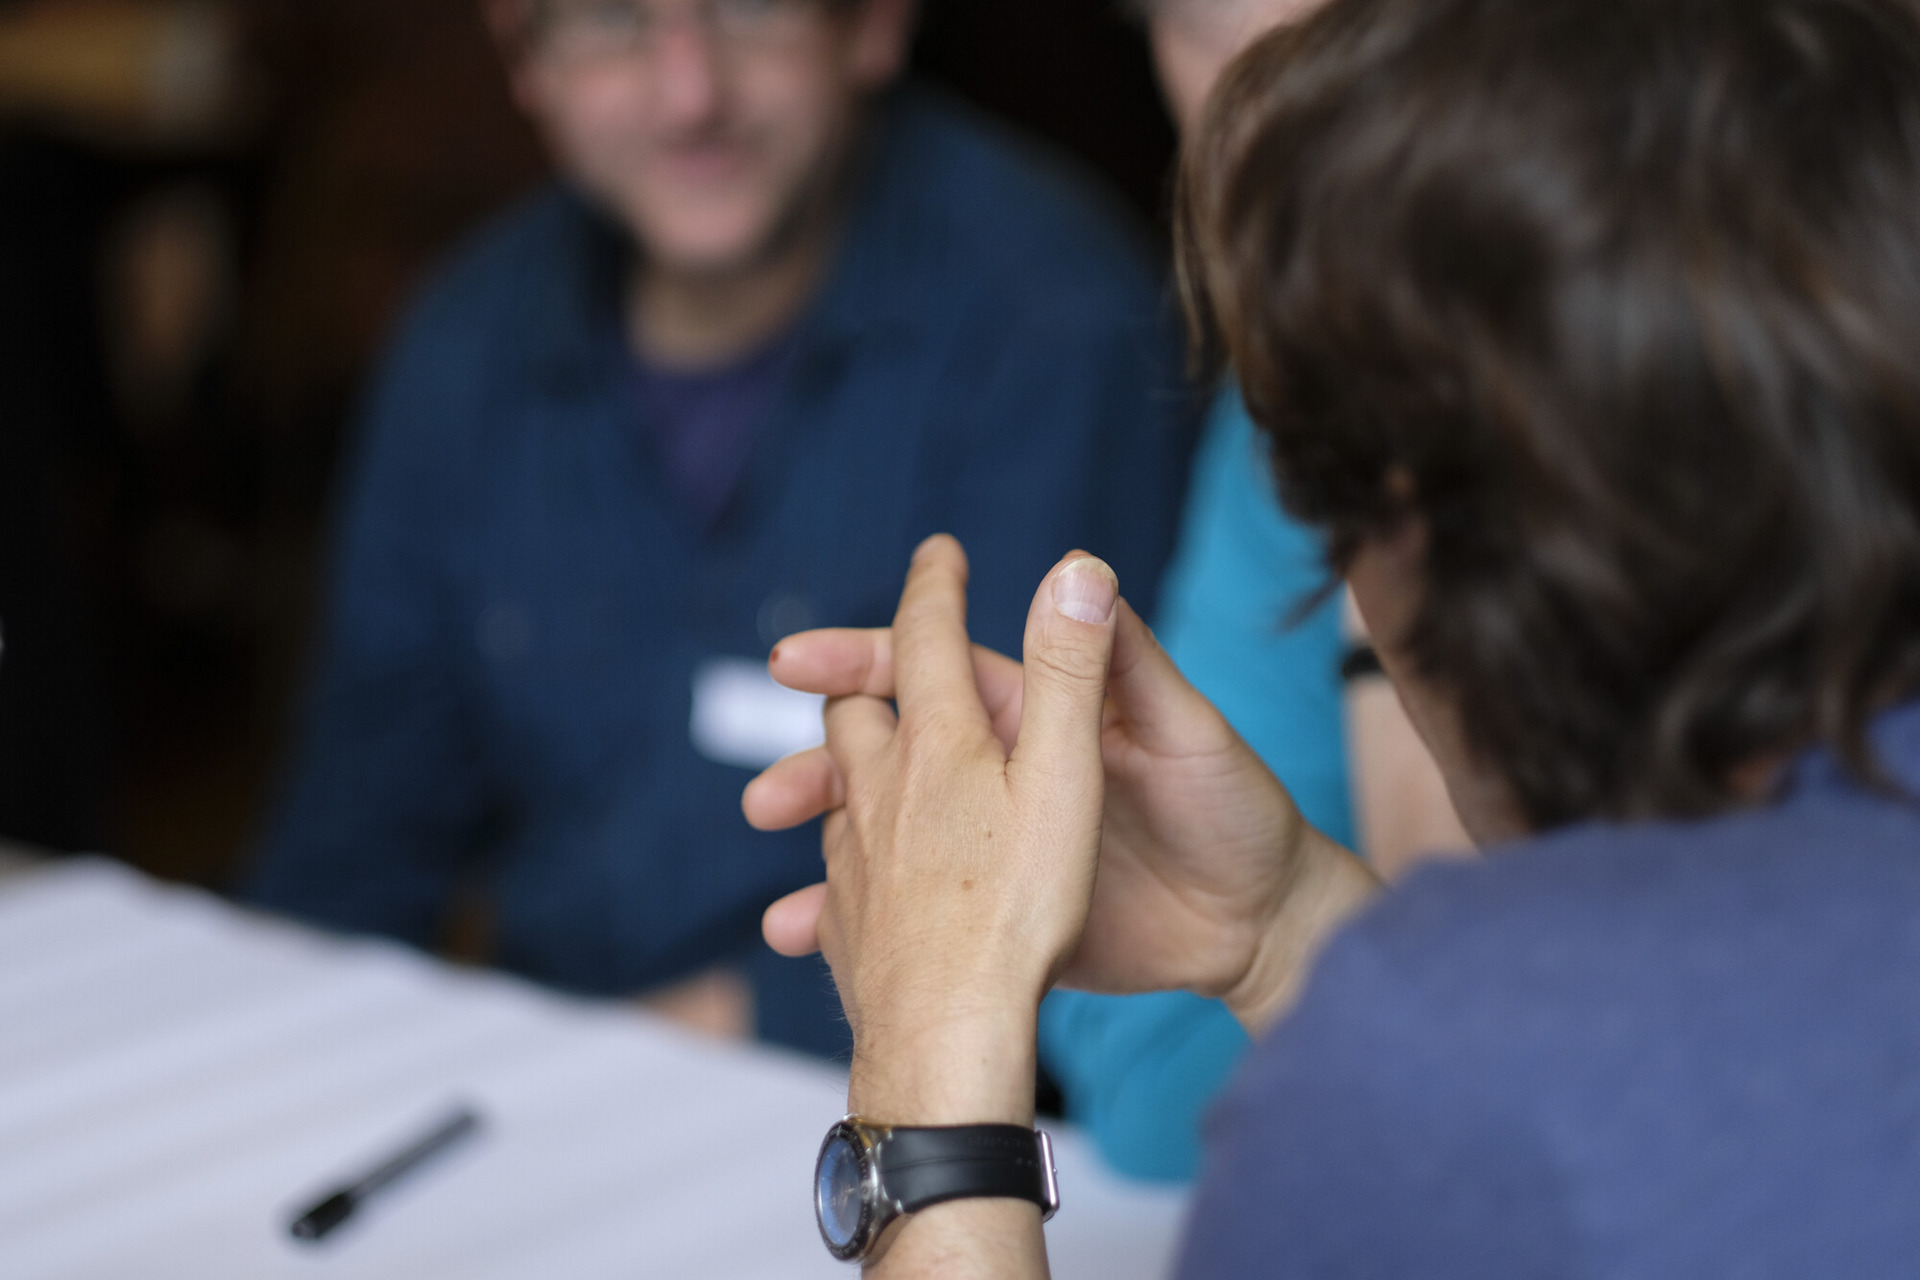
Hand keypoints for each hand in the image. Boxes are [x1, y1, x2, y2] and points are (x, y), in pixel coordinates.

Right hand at [747, 539, 1380, 1039]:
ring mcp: (997, 848)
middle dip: (818, 770)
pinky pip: (919, 919)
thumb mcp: (1182, 727)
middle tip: (765, 799)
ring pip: (888, 843)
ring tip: (777, 894)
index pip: (930, 675)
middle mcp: (1004, 775)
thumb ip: (1122, 661)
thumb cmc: (1233, 807)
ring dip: (827, 858)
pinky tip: (818, 950)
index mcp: (1036, 717)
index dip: (860, 663)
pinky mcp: (1005, 917)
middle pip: (887, 761)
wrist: (1260, 920)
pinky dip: (864, 931)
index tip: (793, 663)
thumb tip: (1079, 567)